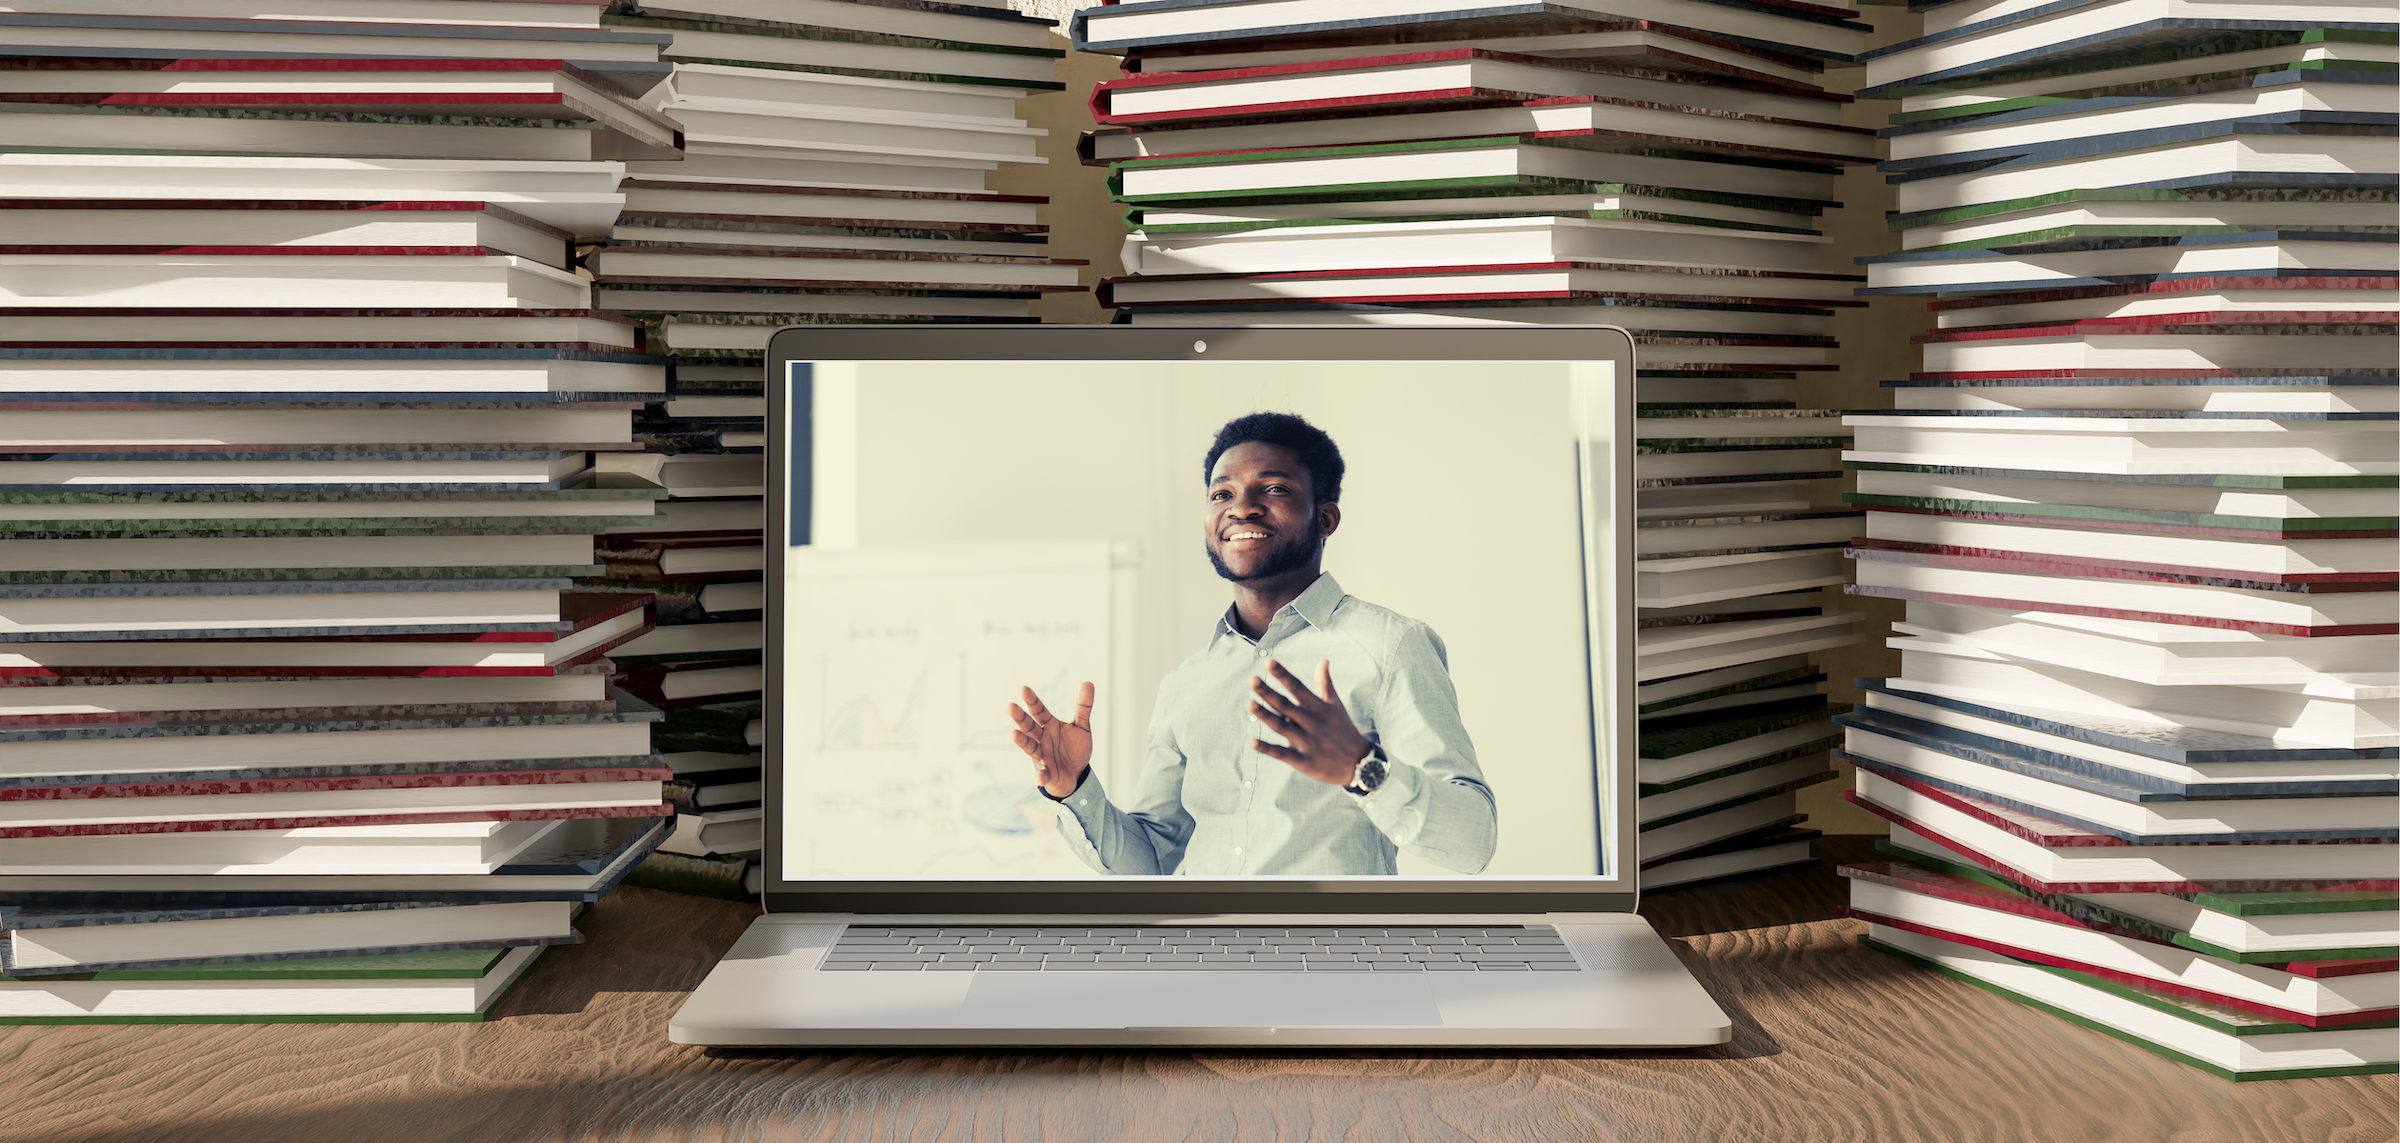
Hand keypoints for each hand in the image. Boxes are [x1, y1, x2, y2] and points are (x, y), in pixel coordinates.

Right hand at [1010, 681, 1093, 799]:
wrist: (1076, 774)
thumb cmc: (1074, 749)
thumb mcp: (1082, 727)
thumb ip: (1083, 707)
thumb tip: (1088, 682)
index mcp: (1049, 725)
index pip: (1039, 711)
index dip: (1032, 700)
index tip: (1024, 688)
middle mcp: (1041, 739)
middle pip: (1029, 726)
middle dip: (1020, 718)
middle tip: (1010, 706)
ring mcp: (1042, 756)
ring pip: (1030, 748)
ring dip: (1022, 741)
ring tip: (1013, 734)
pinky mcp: (1047, 774)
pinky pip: (1043, 775)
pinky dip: (1041, 776)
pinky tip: (1040, 777)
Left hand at [1247, 659, 1372, 786]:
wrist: (1359, 763)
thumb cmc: (1344, 730)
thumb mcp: (1336, 705)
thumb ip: (1325, 683)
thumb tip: (1323, 660)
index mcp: (1319, 708)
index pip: (1298, 688)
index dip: (1284, 675)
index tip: (1270, 662)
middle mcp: (1312, 723)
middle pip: (1286, 706)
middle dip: (1268, 693)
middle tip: (1253, 680)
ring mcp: (1308, 742)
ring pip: (1282, 727)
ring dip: (1266, 716)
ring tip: (1250, 704)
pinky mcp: (1304, 761)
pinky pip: (1283, 754)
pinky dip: (1268, 749)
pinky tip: (1253, 742)